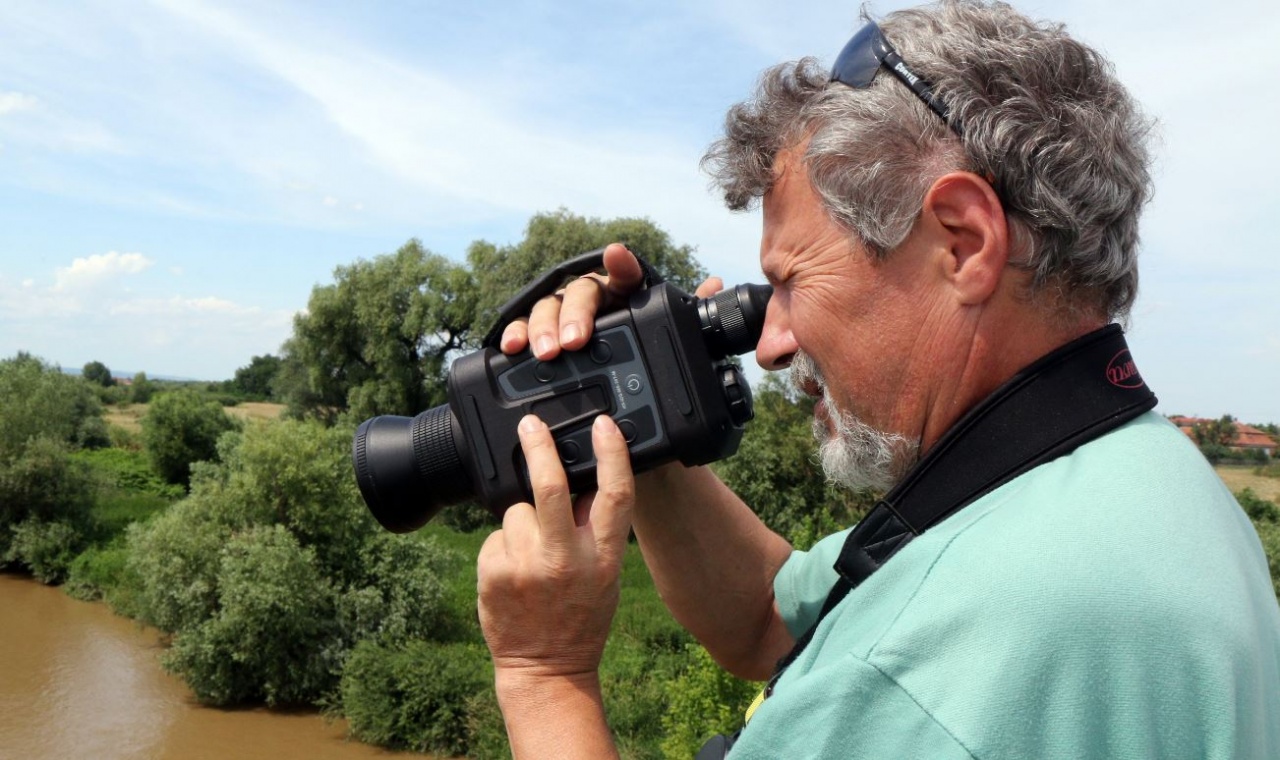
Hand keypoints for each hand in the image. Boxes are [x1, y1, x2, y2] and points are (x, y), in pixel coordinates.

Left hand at [477, 413, 634, 680]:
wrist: (545, 669)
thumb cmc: (580, 617)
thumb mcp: (606, 575)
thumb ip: (597, 530)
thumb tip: (584, 479)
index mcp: (603, 557)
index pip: (614, 494)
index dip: (611, 453)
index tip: (603, 423)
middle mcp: (565, 559)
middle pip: (550, 487)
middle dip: (539, 447)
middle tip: (529, 424)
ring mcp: (526, 567)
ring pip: (516, 511)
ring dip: (521, 521)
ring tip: (530, 555)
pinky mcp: (494, 573)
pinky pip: (495, 536)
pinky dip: (503, 545)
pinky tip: (513, 572)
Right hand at [499, 242, 723, 359]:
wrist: (616, 385)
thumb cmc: (639, 348)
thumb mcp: (663, 334)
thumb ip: (686, 311)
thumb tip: (713, 284)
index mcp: (622, 293)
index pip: (624, 273)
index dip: (622, 263)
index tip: (616, 253)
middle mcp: (590, 298)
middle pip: (579, 294)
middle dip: (573, 315)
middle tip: (573, 342)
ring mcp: (561, 314)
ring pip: (547, 308)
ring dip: (543, 328)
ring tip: (546, 352)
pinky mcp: (539, 332)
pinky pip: (522, 328)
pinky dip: (515, 334)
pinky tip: (512, 347)